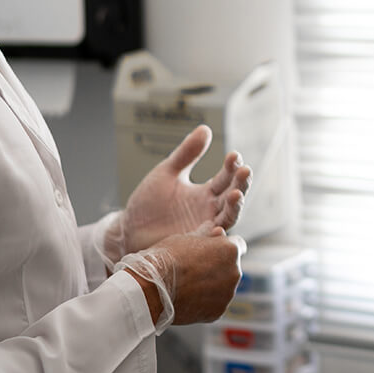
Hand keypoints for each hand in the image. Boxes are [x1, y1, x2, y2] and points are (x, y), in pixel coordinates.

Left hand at [104, 125, 251, 264]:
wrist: (129, 229)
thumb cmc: (148, 203)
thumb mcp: (167, 172)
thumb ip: (187, 154)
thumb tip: (205, 128)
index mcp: (206, 193)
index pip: (226, 177)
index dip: (232, 166)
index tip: (234, 155)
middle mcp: (210, 211)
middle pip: (233, 196)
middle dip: (240, 184)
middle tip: (244, 170)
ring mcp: (203, 228)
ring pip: (227, 218)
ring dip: (234, 207)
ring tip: (236, 194)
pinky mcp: (193, 244)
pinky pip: (208, 242)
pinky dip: (215, 236)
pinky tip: (218, 228)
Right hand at [118, 223, 246, 326]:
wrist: (151, 289)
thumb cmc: (166, 258)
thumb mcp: (187, 238)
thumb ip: (207, 236)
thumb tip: (218, 231)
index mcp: (230, 250)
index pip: (237, 245)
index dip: (223, 247)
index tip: (210, 251)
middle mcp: (235, 272)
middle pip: (231, 267)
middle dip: (218, 266)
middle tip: (194, 268)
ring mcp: (227, 294)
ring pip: (224, 286)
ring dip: (213, 284)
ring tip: (188, 284)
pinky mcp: (218, 312)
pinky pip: (215, 303)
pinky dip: (206, 301)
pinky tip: (188, 297)